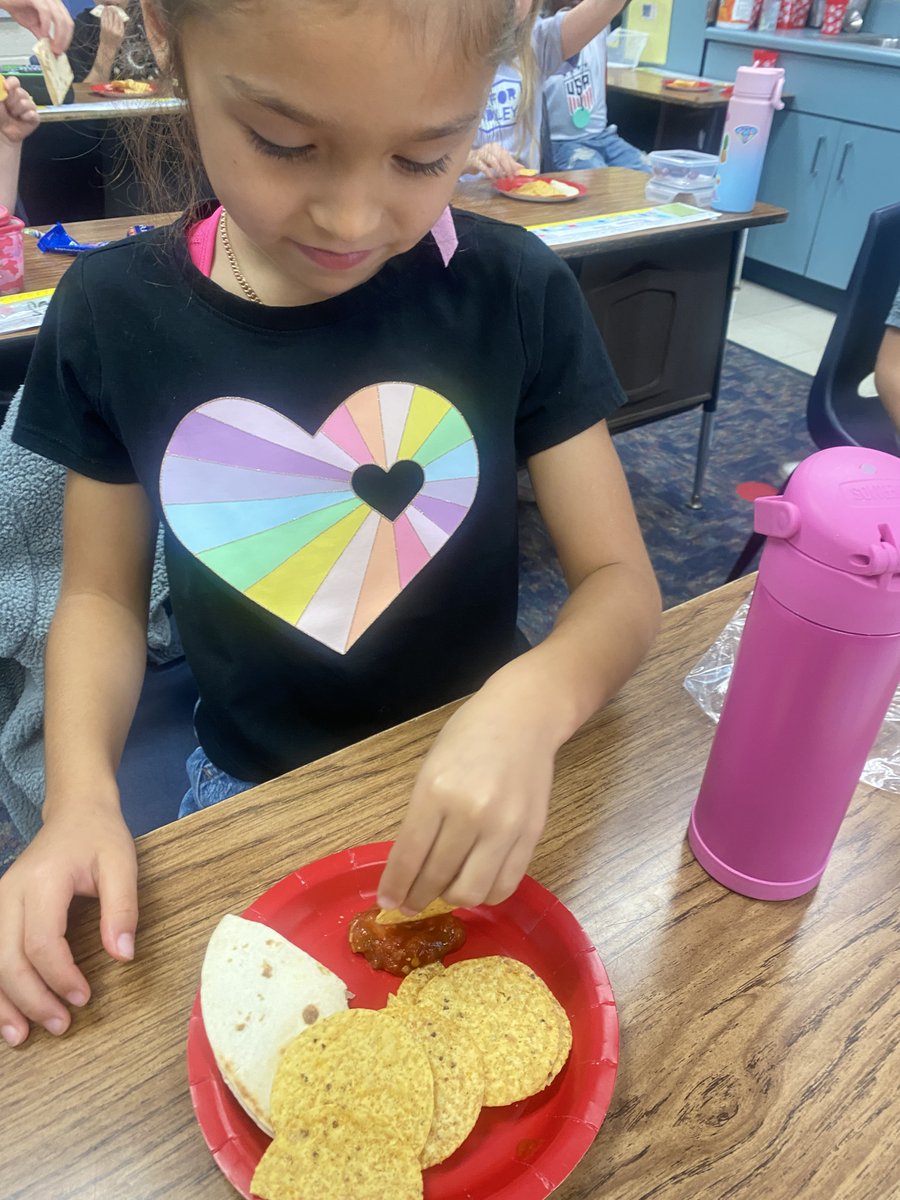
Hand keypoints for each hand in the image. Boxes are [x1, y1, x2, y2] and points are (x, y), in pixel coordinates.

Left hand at [0, 77, 38, 144]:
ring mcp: (28, 108)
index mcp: (9, 91)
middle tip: (7, 108)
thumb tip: (2, 83)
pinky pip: (34, 114)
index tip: (7, 88)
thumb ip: (0, 93)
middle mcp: (20, 98)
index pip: (14, 82)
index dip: (12, 83)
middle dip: (12, 100)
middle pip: (21, 92)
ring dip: (18, 110)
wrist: (3, 135)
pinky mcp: (35, 119)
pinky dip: (27, 117)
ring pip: (27, 103)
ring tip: (13, 116)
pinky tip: (21, 120)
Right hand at [0, 800, 137, 1047]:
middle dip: (31, 999)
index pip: (41, 941)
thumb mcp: (123, 864)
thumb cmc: (100, 838)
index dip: (59, 976)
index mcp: (42, 881)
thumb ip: (123, 908)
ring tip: (21, 1037)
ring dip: (1, 1002)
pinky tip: (4, 1012)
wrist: (75, 812)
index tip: (84, 997)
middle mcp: (9, 893)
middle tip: (61, 1024)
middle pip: (7, 958)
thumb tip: (123, 956)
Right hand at [2, 0, 73, 53]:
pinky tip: (43, 34)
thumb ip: (44, 35)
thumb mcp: (34, 25)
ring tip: (52, 46)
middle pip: (67, 22)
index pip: (68, 23)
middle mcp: (53, 0)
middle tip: (57, 51)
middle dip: (64, 40)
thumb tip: (52, 48)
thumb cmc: (17, 6)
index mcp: (56, 6)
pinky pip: (46, 13)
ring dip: (58, 36)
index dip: (67, 38)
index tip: (62, 50)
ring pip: (60, 19)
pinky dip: (46, 26)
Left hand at [98, 4, 126, 51]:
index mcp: (120, 31)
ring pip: (108, 16)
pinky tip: (104, 11)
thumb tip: (121, 18)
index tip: (117, 10)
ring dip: (108, 11)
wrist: (108, 47)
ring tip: (108, 7)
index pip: (120, 20)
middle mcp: (114, 29)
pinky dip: (104, 14)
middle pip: (114, 17)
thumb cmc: (115, 42)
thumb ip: (122, 28)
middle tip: (112, 7)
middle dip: (113, 11)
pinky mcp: (103, 27)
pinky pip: (103, 18)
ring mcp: (108, 28)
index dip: (118, 14)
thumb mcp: (122, 36)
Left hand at [377, 683, 553, 914]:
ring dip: (451, 900)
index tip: (387, 902)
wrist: (523, 718)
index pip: (409, 855)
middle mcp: (470, 813)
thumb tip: (409, 868)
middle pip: (437, 878)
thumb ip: (421, 816)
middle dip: (418, 898)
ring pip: (472, 891)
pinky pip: (505, 885)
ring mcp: (504, 827)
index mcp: (436, 791)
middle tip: (411, 904)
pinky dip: (485, 895)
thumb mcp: (431, 769)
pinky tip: (475, 886)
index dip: (395, 887)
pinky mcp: (531, 835)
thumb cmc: (468, 736)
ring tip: (444, 892)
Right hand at [466, 142, 525, 178]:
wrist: (466, 161)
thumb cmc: (483, 161)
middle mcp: (489, 147)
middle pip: (501, 157)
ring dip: (499, 171)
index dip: (512, 164)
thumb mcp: (496, 162)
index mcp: (496, 146)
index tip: (517, 173)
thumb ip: (508, 164)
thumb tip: (521, 167)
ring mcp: (481, 153)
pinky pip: (483, 167)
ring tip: (503, 179)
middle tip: (511, 178)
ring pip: (493, 161)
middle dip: (507, 168)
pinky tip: (493, 179)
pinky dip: (489, 173)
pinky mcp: (475, 160)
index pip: (506, 155)